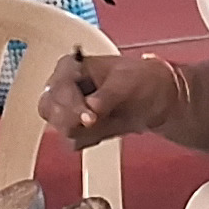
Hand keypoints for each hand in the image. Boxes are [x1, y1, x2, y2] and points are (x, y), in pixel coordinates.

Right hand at [36, 52, 181, 149]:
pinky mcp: (76, 127)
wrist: (158, 100)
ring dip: (85, 130)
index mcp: (71, 67)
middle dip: (72, 120)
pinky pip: (73, 142)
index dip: (71, 105)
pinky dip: (90, 139)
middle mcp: (64, 87)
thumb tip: (91, 108)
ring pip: (60, 128)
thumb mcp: (127, 83)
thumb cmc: (143, 80)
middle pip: (49, 110)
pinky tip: (106, 128)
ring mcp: (68, 108)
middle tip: (95, 122)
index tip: (90, 117)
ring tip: (107, 119)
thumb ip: (107, 96)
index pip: (57, 88)